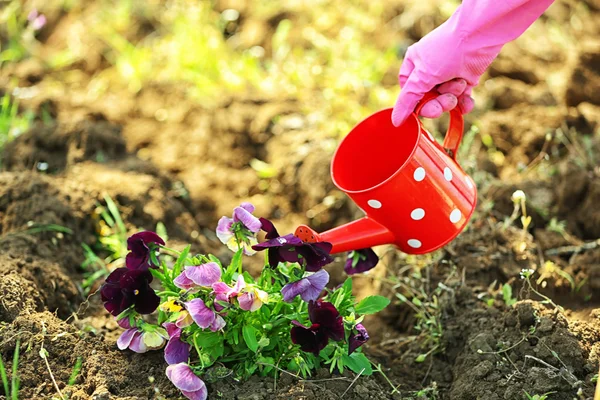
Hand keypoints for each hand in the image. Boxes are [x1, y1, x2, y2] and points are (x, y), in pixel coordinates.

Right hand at [390, 6, 501, 126]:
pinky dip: (464, 103)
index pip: (409, 94)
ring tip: (460, 84)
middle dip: (438, 103)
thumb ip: (408, 100)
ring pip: (445, 100)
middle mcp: (429, 71)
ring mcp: (447, 76)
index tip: (426, 108)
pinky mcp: (465, 78)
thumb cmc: (446, 49)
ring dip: (453, 98)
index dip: (417, 104)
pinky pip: (461, 99)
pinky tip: (467, 101)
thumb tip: (395, 121)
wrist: (478, 35)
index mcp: (413, 66)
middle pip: (428, 100)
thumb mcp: (422, 76)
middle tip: (447, 100)